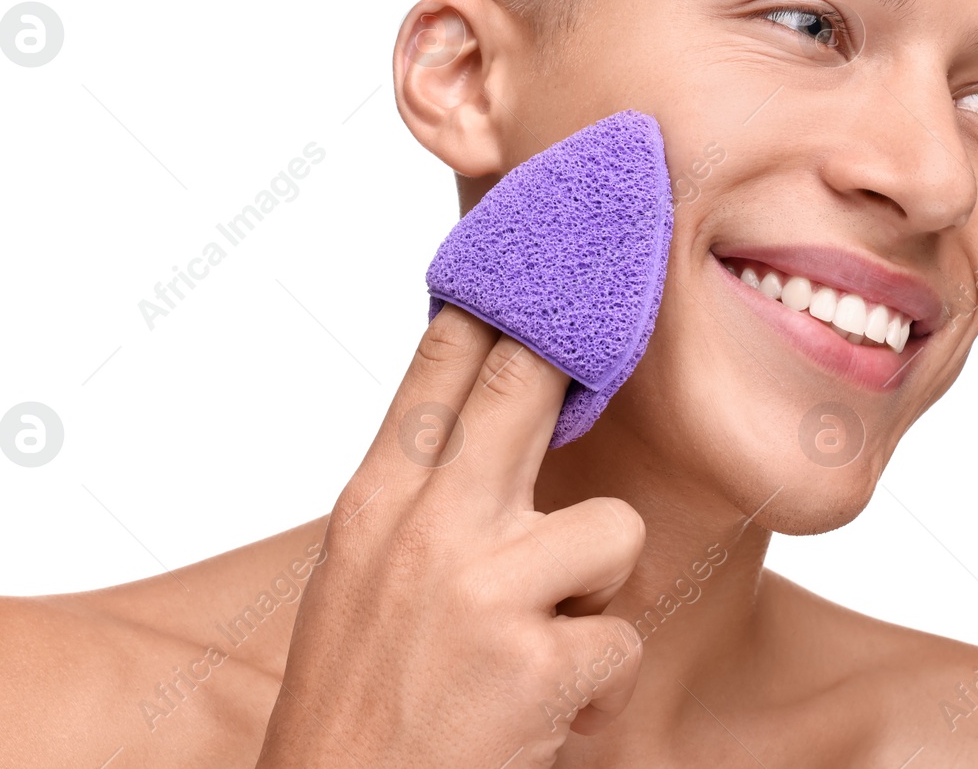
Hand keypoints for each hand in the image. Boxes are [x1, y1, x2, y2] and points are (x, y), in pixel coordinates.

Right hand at [254, 306, 646, 767]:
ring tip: (545, 642)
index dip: (495, 306)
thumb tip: (485, 431)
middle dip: (573, 351)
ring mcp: (489, 589)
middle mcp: (428, 530)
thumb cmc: (356, 701)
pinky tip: (548, 714)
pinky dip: (596, 686)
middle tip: (601, 329)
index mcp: (374, 508)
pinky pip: (620, 638)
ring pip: (613, 528)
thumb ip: (420, 503)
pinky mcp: (544, 660)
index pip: (438, 371)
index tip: (531, 263)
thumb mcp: (359, 579)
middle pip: (527, 385)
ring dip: (595, 594)